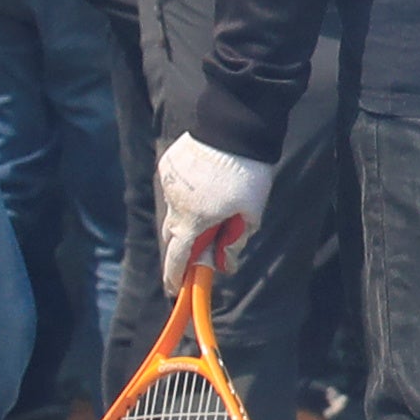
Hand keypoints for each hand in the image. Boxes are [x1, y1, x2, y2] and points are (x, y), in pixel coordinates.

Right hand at [156, 132, 272, 291]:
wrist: (234, 129)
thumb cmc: (248, 174)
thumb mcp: (251, 213)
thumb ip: (235, 241)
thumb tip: (226, 263)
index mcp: (194, 221)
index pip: (178, 258)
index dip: (175, 277)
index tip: (175, 290)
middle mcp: (175, 205)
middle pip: (174, 235)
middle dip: (184, 247)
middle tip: (201, 249)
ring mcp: (169, 184)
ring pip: (175, 209)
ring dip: (190, 215)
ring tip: (216, 203)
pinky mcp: (168, 165)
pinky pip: (177, 187)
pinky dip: (189, 192)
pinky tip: (209, 182)